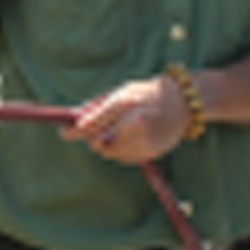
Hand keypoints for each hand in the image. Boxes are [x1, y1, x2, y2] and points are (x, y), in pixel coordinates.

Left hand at [67, 72, 196, 172]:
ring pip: (110, 152)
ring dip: (106, 145)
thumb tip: (74, 122)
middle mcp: (138, 124)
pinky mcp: (151, 153)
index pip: (96, 121)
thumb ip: (99, 107)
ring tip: (117, 130)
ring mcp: (146, 141)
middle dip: (93, 138)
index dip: (77, 129)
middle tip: (93, 130)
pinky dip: (119, 151)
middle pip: (100, 141)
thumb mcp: (124, 91)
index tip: (64, 132)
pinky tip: (128, 138)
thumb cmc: (150, 93)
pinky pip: (123, 158)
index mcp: (129, 103)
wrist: (185, 103)